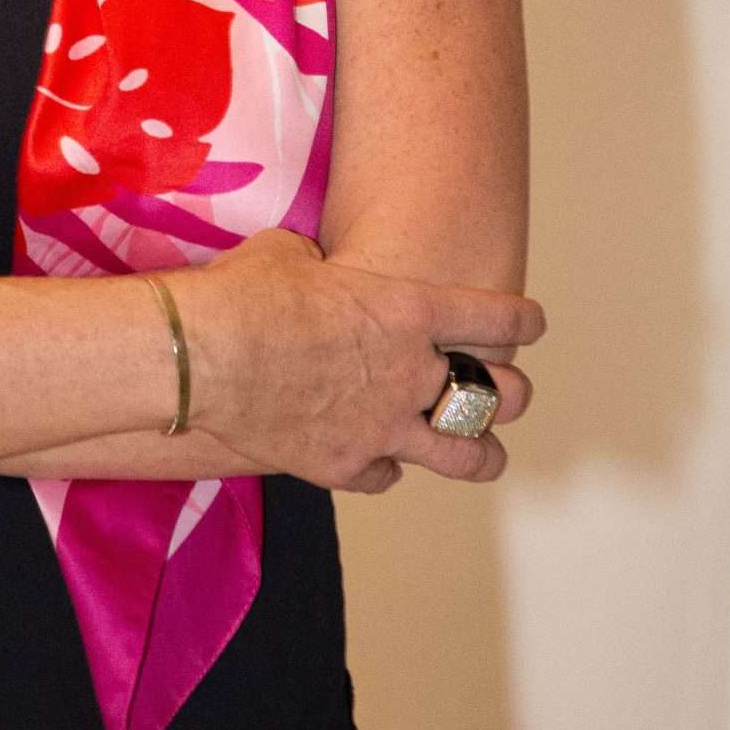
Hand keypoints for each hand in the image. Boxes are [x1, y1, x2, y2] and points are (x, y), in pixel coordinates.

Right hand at [187, 227, 545, 493]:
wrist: (201, 356)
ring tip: (483, 455)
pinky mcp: (345, 466)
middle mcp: (413, 373)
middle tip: (504, 391)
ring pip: (465, 456)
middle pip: (499, 394)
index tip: (528, 323)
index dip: (522, 321)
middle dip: (509, 393)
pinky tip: (377, 460)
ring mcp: (384, 427)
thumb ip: (324, 266)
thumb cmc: (243, 292)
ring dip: (479, 453)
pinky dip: (385, 467)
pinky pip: (387, 477)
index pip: (499, 319)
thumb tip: (315, 270)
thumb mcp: (290, 253)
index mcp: (411, 311)